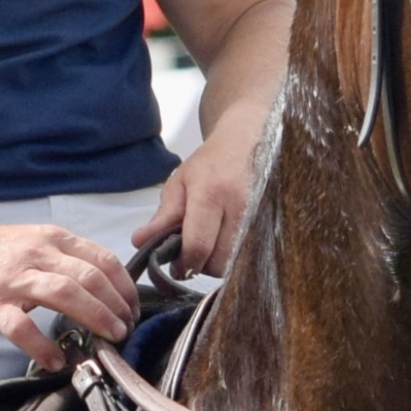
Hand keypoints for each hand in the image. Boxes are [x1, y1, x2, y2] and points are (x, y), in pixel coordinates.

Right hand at [0, 219, 136, 366]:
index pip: (103, 259)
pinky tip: (56, 361)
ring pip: (65, 294)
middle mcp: (37, 254)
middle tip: (126, 329)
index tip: (133, 308)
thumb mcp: (33, 242)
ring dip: (94, 318)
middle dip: (116, 306)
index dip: (125, 287)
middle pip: (90, 277)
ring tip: (108, 339)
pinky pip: (22, 326)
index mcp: (52, 239)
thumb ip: (64, 258)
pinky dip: (42, 345)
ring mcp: (14, 278)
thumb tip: (101, 286)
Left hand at [149, 105, 264, 275]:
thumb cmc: (211, 164)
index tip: (176, 265)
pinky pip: (250, 257)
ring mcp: (260, 219)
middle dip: (201, 265)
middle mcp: (240, 208)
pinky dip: (234, 258)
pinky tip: (225, 243)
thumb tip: (139, 242)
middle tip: (192, 253)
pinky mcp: (270, 227)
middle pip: (219, 262)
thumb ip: (162, 217)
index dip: (184, 263)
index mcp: (211, 195)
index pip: (198, 245)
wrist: (248, 144)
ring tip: (210, 244)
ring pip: (236, 264)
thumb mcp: (179, 184)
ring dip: (218, 263)